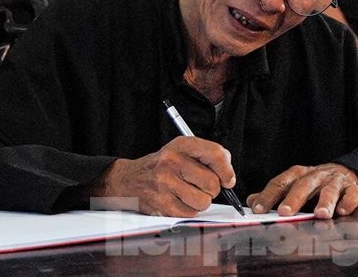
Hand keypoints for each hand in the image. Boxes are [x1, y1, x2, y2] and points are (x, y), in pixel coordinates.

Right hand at [94, 136, 234, 216]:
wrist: (128, 179)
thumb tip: (228, 175)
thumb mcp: (180, 150)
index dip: (227, 170)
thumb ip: (206, 156)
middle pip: (212, 183)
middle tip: (202, 187)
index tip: (228, 179)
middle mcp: (173, 161)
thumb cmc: (160, 165)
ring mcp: (166, 183)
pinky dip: (188, 210)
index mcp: (181, 145)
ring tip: (187, 194)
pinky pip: (190, 213)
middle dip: (212, 189)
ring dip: (200, 201)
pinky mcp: (162, 203)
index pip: (216, 154)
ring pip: (203, 201)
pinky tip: (178, 201)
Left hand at [248, 163, 357, 218]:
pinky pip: (352, 194)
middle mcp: (316, 175)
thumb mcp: (294, 184)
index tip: (258, 209)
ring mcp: (335, 181)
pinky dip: (348, 202)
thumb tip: (251, 202)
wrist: (346, 173)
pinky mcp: (354, 189)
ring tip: (320, 214)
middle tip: (285, 212)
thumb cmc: (315, 184)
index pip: (280, 183)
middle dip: (294, 199)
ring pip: (330, 189)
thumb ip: (274, 194)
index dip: (269, 195)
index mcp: (299, 175)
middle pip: (303, 185)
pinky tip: (343, 211)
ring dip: (325, 201)